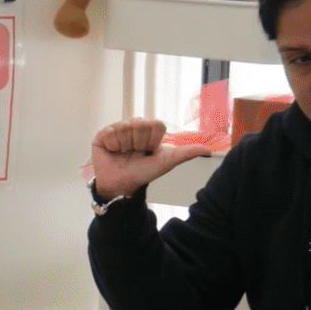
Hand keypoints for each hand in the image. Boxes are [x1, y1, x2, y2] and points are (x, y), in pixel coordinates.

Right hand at [90, 119, 211, 200]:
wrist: (122, 185)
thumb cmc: (143, 173)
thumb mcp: (166, 162)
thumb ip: (186, 153)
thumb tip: (208, 150)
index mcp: (149, 130)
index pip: (155, 124)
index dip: (153, 140)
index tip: (149, 151)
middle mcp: (133, 127)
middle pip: (139, 124)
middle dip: (138, 143)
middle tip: (135, 153)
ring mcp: (117, 130)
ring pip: (124, 128)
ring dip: (124, 145)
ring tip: (123, 153)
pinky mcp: (102, 135)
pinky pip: (109, 132)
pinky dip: (112, 145)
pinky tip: (112, 152)